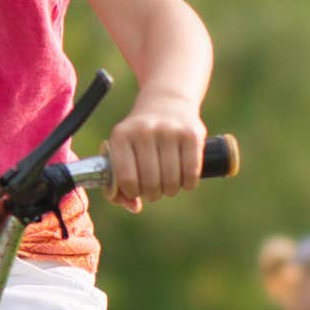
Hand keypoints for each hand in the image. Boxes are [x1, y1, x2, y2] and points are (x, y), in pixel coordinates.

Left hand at [103, 93, 206, 211]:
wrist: (166, 101)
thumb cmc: (139, 137)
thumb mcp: (122, 151)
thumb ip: (118, 184)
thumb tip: (135, 207)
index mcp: (121, 136)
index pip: (126, 179)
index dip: (132, 192)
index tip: (136, 191)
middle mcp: (144, 131)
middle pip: (151, 183)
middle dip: (152, 194)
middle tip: (154, 189)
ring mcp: (169, 131)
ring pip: (171, 181)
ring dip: (170, 190)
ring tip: (168, 185)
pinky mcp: (191, 134)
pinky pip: (191, 173)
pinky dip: (188, 184)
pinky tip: (184, 181)